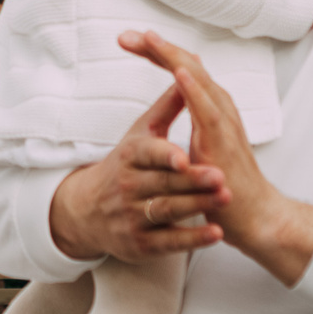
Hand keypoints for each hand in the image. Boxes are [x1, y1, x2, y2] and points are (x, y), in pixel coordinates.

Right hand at [46, 82, 230, 263]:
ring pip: (169, 211)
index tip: (184, 157)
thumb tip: (185, 70)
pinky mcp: (142, 244)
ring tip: (224, 198)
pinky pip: (170, 242)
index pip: (148, 155)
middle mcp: (128, 187)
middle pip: (164, 183)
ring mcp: (134, 217)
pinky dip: (193, 239)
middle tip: (220, 177)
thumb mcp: (139, 136)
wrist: (88, 212)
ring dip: (198, 206)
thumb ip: (165, 108)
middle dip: (192, 181)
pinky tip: (216, 234)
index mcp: (130, 156)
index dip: (166, 156)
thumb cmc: (124, 167)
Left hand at [121, 30, 312, 285]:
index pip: (182, 70)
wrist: (254, 215)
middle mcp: (220, 107)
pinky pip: (209, 110)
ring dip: (173, 57)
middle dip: (157, 47)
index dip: (157, 53)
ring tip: (150, 38)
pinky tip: (179, 73)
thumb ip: (193, 116)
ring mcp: (225, 122)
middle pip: (188, 66)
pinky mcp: (225, 142)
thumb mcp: (202, 142)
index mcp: (210, 106)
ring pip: (198, 79)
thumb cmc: (225, 182)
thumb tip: (178, 94)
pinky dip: (195, 89)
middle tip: (127, 35)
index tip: (128, 40)